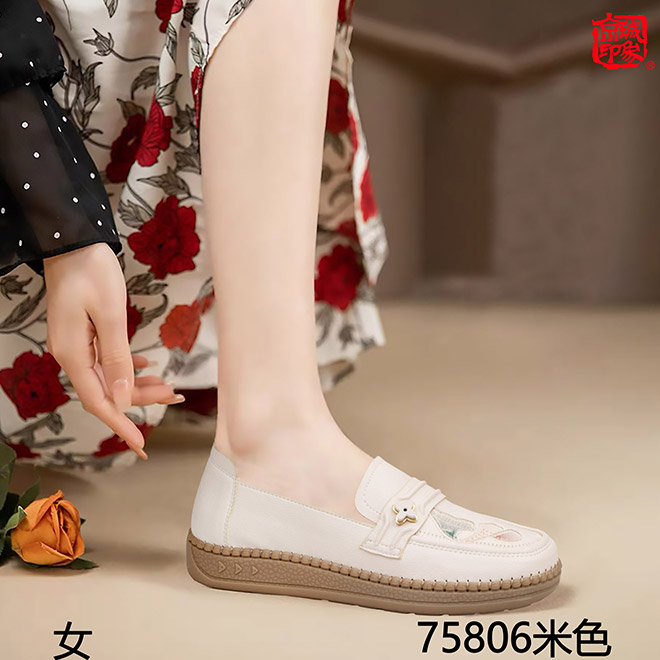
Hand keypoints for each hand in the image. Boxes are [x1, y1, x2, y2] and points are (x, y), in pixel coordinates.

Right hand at [43, 243, 181, 459]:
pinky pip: (106, 360)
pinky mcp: (84, 335)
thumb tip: (120, 397)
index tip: (141, 446)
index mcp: (73, 354)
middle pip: (107, 390)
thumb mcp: (111, 315)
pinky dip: (128, 366)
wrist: (73, 242)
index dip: (120, 424)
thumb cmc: (92, 273)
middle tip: (175, 397)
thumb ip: (116, 358)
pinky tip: (147, 365)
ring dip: (138, 383)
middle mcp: (71, 355)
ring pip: (109, 376)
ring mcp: (76, 345)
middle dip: (140, 399)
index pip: (99, 401)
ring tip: (169, 386)